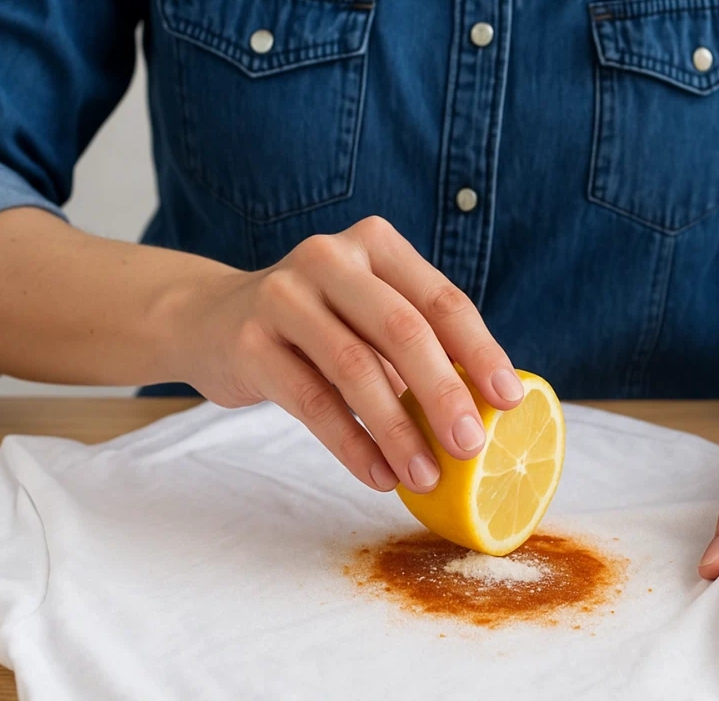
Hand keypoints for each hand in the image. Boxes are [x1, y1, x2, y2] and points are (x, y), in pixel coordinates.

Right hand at [164, 216, 523, 493]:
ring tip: (426, 475)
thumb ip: (419, 347)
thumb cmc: (316, 325)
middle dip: (444, 393)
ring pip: (355, 369)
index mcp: (376, 244)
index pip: (441, 300)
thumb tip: (488, 412)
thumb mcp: (367, 315)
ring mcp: (284, 296)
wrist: (209, 320)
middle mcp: (330, 258)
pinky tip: (379, 475)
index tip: (509, 401)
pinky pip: (312, 401)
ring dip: (397, 431)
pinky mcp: (249, 342)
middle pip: (402, 330)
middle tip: (471, 446)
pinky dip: (352, 445)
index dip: (481, 352)